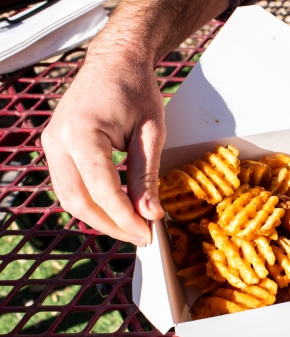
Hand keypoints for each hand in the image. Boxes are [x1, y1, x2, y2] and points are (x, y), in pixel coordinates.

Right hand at [41, 54, 164, 245]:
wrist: (115, 61)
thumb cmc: (136, 89)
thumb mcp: (151, 132)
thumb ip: (147, 175)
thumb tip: (150, 214)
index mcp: (81, 134)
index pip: (102, 191)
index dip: (125, 218)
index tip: (148, 234)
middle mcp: (58, 141)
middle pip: (79, 202)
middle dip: (111, 225)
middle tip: (141, 237)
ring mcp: (52, 144)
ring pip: (70, 198)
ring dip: (100, 218)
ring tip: (131, 228)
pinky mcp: (56, 147)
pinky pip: (70, 185)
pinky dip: (92, 203)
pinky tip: (116, 210)